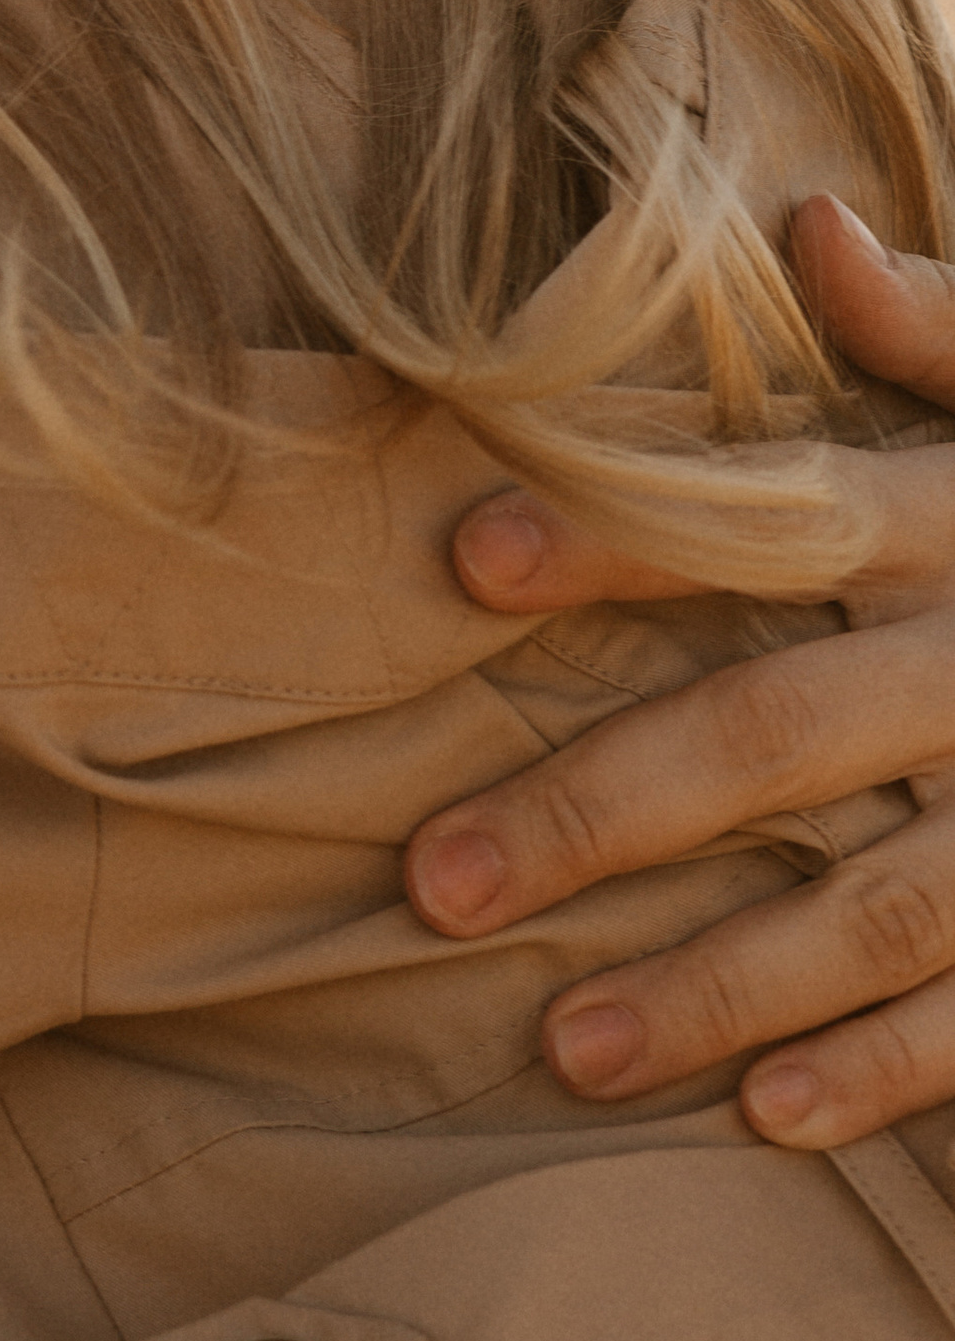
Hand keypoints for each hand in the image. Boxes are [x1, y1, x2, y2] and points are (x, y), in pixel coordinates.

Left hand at [405, 197, 954, 1149]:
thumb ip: (941, 320)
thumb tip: (808, 224)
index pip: (765, 517)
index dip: (617, 537)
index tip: (463, 561)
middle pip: (783, 734)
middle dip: (603, 809)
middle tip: (436, 878)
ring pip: (883, 905)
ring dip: (721, 983)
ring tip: (561, 1045)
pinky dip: (891, 1069)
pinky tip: (763, 1117)